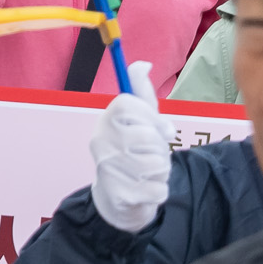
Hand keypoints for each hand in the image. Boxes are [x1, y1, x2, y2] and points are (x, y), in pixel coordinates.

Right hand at [90, 63, 169, 232]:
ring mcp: (107, 170)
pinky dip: (160, 191)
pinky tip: (146, 189)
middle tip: (152, 153)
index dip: (151, 115)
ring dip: (162, 170)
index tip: (162, 128)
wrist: (117, 199)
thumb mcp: (139, 119)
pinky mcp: (119, 196)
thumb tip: (143, 64)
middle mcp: (100, 142)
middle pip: (147, 136)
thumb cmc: (133, 151)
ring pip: (157, 164)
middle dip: (160, 147)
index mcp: (105, 120)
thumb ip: (141, 92)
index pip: (128, 105)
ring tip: (149, 171)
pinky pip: (158, 189)